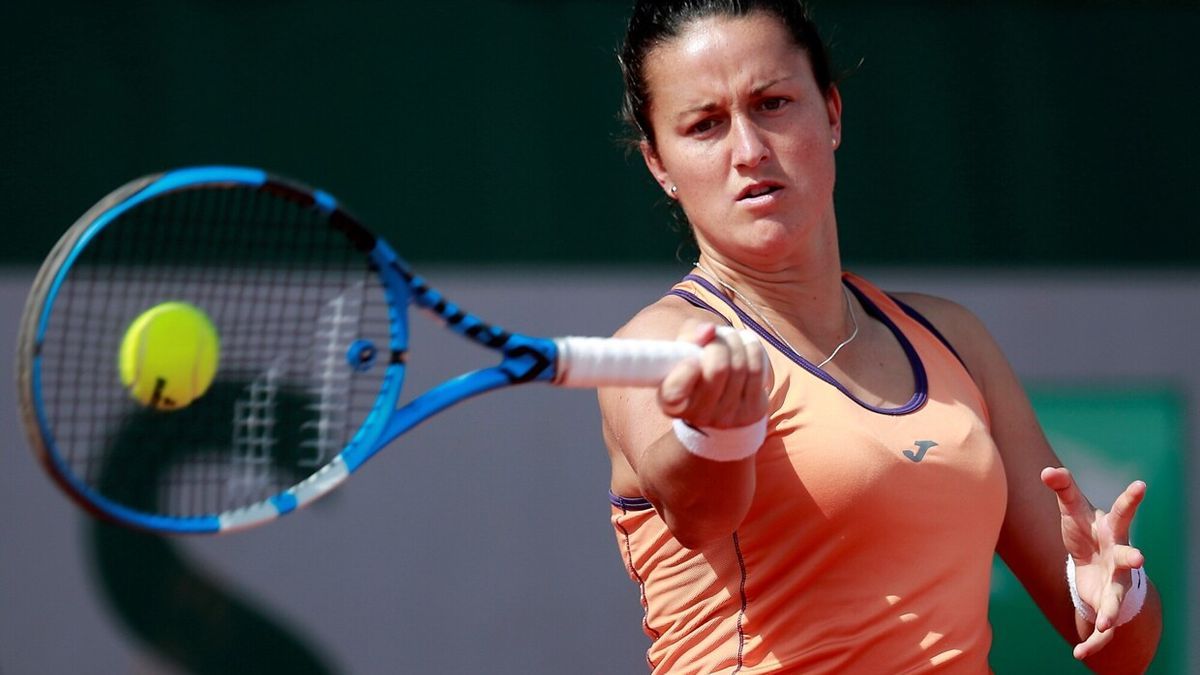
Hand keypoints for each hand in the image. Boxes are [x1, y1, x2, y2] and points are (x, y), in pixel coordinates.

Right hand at [658, 320, 768, 428]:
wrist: (720, 400)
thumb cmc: (697, 370)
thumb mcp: (684, 353)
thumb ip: (690, 337)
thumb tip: (710, 330)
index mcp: (672, 403)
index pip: (675, 390)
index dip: (686, 369)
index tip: (693, 359)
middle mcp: (699, 416)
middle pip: (718, 368)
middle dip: (721, 342)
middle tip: (718, 337)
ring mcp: (727, 417)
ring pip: (740, 366)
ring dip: (737, 342)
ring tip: (732, 338)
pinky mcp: (751, 412)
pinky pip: (756, 371)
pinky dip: (753, 349)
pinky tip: (747, 346)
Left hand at [1041, 466, 1147, 659]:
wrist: (1096, 565)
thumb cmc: (1085, 531)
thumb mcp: (1073, 510)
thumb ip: (1063, 489)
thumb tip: (1046, 469)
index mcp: (1112, 531)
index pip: (1122, 512)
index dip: (1131, 498)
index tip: (1140, 484)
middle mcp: (1119, 557)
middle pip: (1128, 557)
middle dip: (1133, 557)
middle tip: (1139, 556)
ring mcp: (1115, 582)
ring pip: (1116, 598)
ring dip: (1111, 611)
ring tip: (1105, 624)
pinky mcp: (1107, 604)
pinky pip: (1101, 627)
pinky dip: (1091, 642)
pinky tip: (1079, 654)